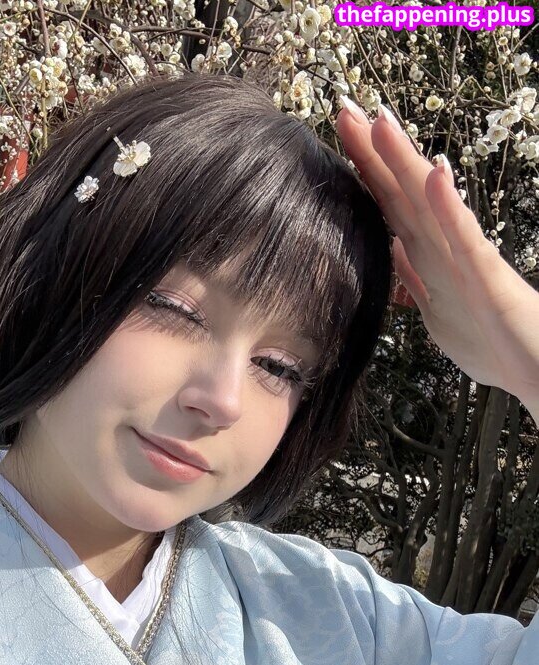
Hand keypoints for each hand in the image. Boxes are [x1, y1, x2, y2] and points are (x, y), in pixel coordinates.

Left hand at [335, 99, 538, 415]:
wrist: (535, 368)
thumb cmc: (489, 342)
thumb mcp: (435, 312)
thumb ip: (412, 280)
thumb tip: (391, 254)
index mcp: (428, 259)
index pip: (388, 207)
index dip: (363, 171)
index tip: (336, 135)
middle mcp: (444, 249)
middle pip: (402, 193)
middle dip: (373, 152)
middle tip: (343, 106)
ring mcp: (466, 259)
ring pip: (430, 204)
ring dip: (406, 163)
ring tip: (381, 122)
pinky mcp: (487, 277)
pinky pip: (465, 238)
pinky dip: (448, 207)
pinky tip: (434, 175)